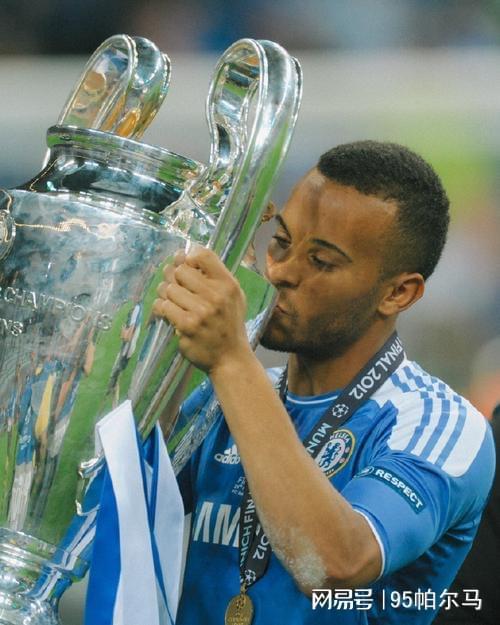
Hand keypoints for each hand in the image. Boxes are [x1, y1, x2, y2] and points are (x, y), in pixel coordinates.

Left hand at [153, 246, 251, 372]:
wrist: (230, 358)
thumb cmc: (228, 325)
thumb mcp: (233, 297)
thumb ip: (213, 276)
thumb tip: (182, 255)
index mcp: (228, 285)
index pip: (203, 255)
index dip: (189, 256)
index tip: (186, 265)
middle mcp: (216, 296)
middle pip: (180, 270)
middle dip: (174, 277)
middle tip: (176, 286)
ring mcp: (201, 312)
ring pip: (168, 288)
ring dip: (166, 295)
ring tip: (173, 302)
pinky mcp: (186, 326)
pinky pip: (163, 306)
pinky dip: (162, 309)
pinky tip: (169, 313)